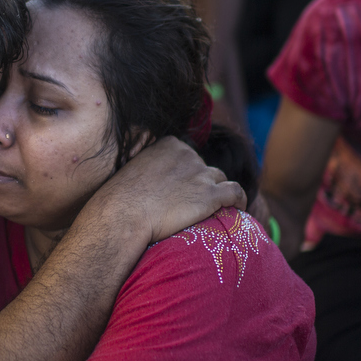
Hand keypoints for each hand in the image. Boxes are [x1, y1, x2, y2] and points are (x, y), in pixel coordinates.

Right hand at [91, 136, 246, 242]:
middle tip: (189, 205)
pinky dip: (240, 199)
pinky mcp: (211, 194)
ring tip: (214, 209)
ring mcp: (201, 173)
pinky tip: (239, 208)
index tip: (180, 189)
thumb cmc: (120, 199)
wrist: (123, 216)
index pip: (187, 156)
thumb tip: (148, 167)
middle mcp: (188, 154)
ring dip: (217, 192)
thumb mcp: (131, 168)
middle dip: (199, 184)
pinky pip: (236, 192)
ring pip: (219, 179)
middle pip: (203, 167)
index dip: (186, 173)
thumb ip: (146, 164)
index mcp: (169, 145)